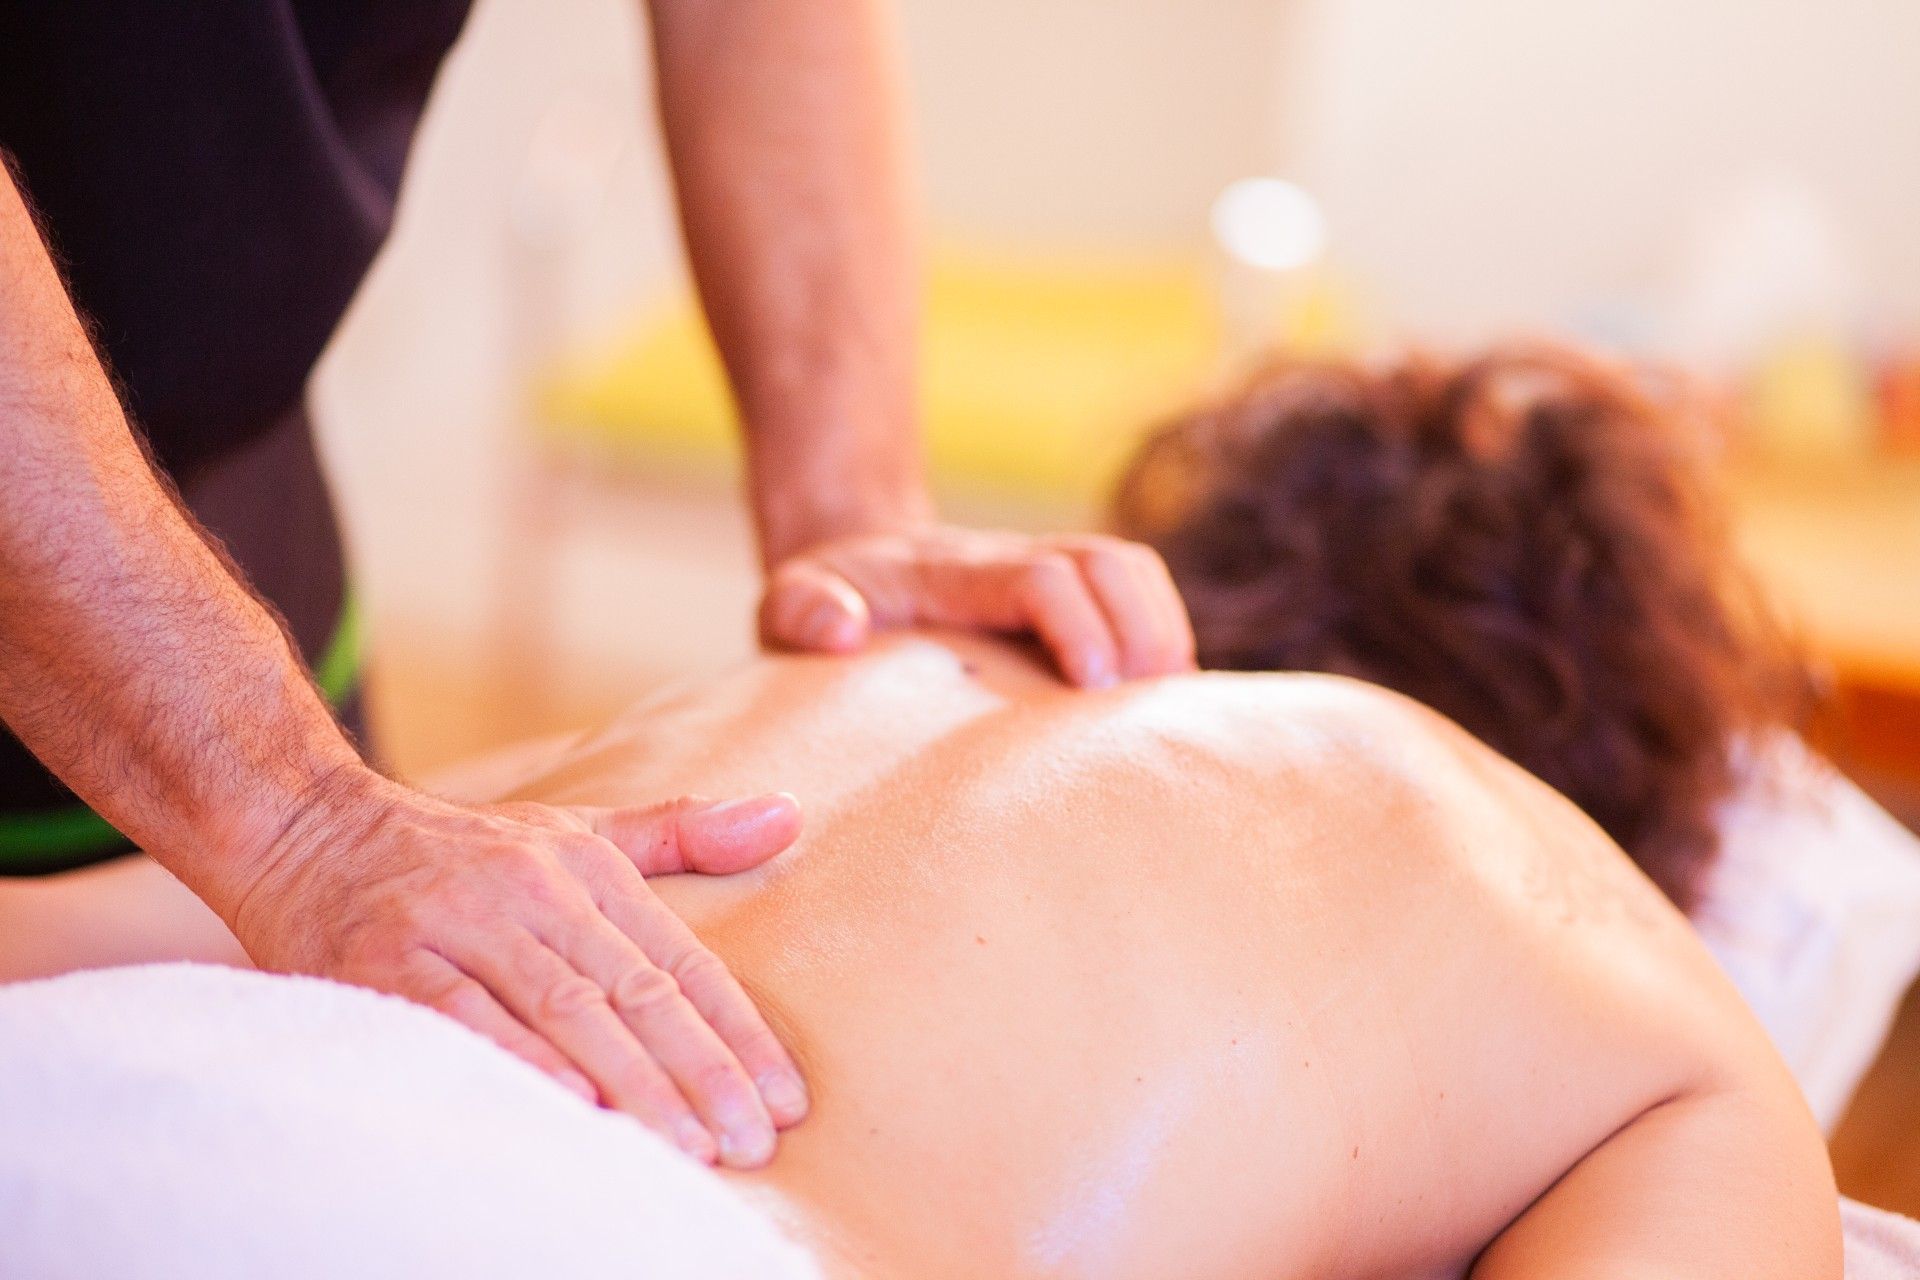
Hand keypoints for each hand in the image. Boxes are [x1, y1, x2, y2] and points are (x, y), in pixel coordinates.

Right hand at [228, 767, 807, 1168]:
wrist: (306, 828)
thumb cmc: (461, 853)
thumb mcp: (574, 832)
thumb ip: (679, 834)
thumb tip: (790, 817)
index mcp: (585, 868)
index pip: (681, 962)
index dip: (739, 1033)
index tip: (786, 1100)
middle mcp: (530, 890)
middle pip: (633, 993)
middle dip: (699, 1073)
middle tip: (750, 1142)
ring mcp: (458, 923)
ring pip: (563, 1010)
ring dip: (630, 1083)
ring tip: (685, 1146)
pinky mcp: (387, 960)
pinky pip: (466, 1019)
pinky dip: (521, 1061)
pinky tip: (574, 1108)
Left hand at [759, 525, 1196, 685]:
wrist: (855, 562)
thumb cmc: (828, 600)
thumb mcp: (789, 603)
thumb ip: (802, 610)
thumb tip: (840, 631)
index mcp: (956, 570)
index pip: (1041, 576)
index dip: (1077, 624)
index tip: (1091, 687)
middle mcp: (1016, 560)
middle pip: (1110, 562)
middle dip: (1143, 629)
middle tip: (1146, 712)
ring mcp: (1052, 571)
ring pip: (1134, 571)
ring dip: (1165, 632)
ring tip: (1169, 713)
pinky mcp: (1074, 597)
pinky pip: (1138, 596)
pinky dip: (1164, 641)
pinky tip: (1162, 709)